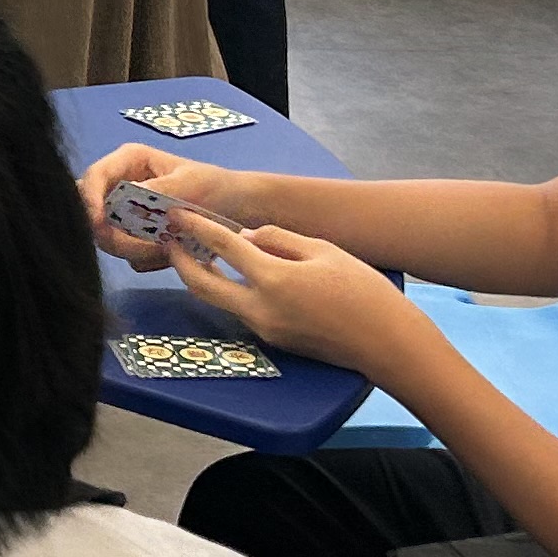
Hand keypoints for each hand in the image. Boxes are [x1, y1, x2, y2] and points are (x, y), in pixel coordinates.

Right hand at [75, 143, 264, 268]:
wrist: (237, 211)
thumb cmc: (216, 187)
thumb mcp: (191, 183)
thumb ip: (161, 187)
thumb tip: (129, 193)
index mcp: (129, 161)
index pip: (93, 177)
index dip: (89, 199)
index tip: (100, 223)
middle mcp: (121, 185)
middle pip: (92, 211)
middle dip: (112, 233)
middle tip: (142, 247)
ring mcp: (125, 213)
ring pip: (107, 237)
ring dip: (132, 249)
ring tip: (167, 249)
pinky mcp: (133, 235)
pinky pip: (125, 253)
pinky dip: (144, 258)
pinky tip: (169, 253)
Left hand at [157, 206, 425, 376]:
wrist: (386, 343)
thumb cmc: (363, 292)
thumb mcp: (323, 251)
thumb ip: (279, 239)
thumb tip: (247, 237)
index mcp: (274, 280)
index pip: (223, 246)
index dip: (197, 226)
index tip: (177, 213)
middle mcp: (260, 309)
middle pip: (202, 284)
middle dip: (180, 260)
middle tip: (170, 238)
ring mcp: (264, 329)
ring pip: (219, 300)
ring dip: (204, 276)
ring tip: (196, 251)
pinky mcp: (273, 340)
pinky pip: (241, 310)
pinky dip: (230, 289)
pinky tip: (234, 274)